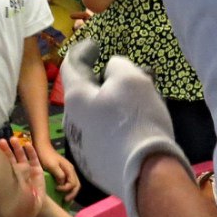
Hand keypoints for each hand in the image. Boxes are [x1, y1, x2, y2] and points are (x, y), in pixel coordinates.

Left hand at [0, 136, 44, 216]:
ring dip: (18, 148)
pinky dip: (31, 152)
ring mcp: (27, 171)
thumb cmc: (14, 204)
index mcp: (7, 177)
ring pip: (22, 156)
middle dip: (7, 150)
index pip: (2, 164)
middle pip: (11, 158)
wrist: (31, 209)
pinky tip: (27, 144)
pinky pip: (34, 160)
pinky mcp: (37, 171)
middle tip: (1, 141)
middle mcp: (17, 172)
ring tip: (13, 139)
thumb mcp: (4, 191)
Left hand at [34, 138, 80, 200]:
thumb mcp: (52, 165)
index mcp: (69, 169)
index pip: (73, 183)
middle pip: (77, 185)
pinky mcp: (63, 172)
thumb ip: (59, 175)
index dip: (66, 189)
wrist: (42, 147)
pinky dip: (67, 189)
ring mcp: (67, 171)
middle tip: (65, 201)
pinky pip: (68, 182)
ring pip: (74, 184)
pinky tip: (62, 193)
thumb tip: (63, 184)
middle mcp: (71, 170)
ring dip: (70, 192)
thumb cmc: (46, 156)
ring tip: (65, 200)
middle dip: (72, 194)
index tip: (57, 189)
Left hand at [60, 40, 190, 216]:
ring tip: (135, 97)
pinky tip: (133, 121)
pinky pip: (102, 133)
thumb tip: (111, 71)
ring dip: (111, 101)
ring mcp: (82, 145)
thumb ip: (117, 66)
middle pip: (84, 91)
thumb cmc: (135, 119)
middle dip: (103, 79)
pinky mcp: (95, 163)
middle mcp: (71, 121)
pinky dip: (114, 121)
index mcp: (75, 98)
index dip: (83, 51)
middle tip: (124, 73)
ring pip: (95, 113)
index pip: (71, 66)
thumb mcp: (131, 78)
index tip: (95, 44)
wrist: (146, 172)